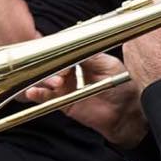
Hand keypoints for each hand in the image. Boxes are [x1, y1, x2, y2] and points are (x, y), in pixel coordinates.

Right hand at [20, 54, 147, 148]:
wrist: (127, 114)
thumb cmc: (123, 87)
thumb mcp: (108, 65)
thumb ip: (89, 55)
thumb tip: (71, 45)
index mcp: (81, 59)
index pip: (63, 51)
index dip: (57, 51)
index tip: (54, 52)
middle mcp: (71, 72)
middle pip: (51, 64)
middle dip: (51, 66)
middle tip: (61, 73)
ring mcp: (66, 88)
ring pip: (47, 80)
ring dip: (45, 79)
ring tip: (55, 83)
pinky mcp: (63, 103)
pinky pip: (46, 97)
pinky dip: (38, 94)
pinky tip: (33, 92)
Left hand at [122, 0, 160, 91]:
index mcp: (160, 15)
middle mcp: (142, 23)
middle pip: (144, 10)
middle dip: (152, 14)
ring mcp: (131, 37)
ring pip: (136, 27)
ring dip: (144, 30)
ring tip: (158, 42)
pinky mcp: (126, 51)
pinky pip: (131, 42)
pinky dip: (139, 45)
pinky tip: (150, 53)